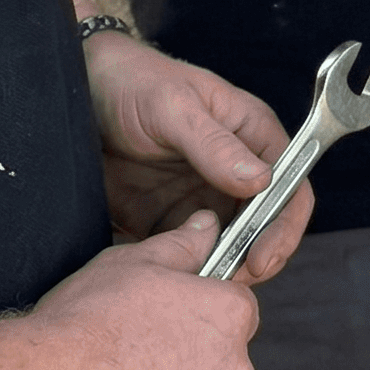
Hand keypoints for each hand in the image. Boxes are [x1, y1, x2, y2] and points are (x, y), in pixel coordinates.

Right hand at [27, 212, 257, 369]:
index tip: (167, 320)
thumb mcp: (132, 262)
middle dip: (189, 362)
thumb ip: (181, 245)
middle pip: (221, 365)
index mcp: (227, 318)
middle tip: (135, 360)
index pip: (235, 310)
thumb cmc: (82, 327)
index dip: (199, 311)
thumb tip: (206, 227)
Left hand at [84, 31, 312, 283]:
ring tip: (196, 287)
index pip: (290, 186)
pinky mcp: (172, 222)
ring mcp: (204, 199)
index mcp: (251, 135)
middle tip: (225, 284)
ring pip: (231, 249)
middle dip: (254, 259)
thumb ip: (214, 144)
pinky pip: (190, 257)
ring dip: (220, 271)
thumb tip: (262, 181)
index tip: (262, 259)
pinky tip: (169, 281)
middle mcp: (236, 170)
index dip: (284, 227)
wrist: (80, 94)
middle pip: (266, 228)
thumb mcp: (173, 106)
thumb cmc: (134, 82)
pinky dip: (186, 274)